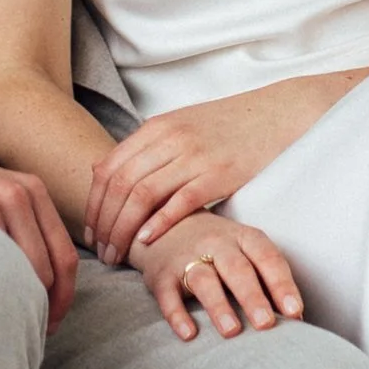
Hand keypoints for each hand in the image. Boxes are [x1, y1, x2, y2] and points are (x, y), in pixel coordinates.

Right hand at [0, 113, 77, 326]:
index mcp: (30, 191)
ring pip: (15, 276)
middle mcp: (14, 196)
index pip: (65, 258)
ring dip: (10, 307)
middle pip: (46, 273)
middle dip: (39, 310)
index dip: (63, 299)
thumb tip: (44, 286)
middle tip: (21, 333)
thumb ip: (21, 228)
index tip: (50, 323)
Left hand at [84, 74, 360, 266]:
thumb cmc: (228, 127)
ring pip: (142, 195)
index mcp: (156, 127)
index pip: (108, 170)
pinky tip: (148, 242)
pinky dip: (159, 223)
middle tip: (101, 254)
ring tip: (119, 256)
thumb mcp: (179, 126)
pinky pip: (180, 201)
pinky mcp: (219, 173)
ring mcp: (193, 155)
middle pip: (120, 186)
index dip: (93, 206)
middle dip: (104, 224)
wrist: (278, 113)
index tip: (90, 234)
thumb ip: (141, 149)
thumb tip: (98, 169)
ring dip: (124, 231)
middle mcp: (169, 138)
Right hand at [134, 211, 305, 343]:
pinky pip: (168, 295)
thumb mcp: (244, 250)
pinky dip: (177, 315)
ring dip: (218, 306)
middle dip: (252, 297)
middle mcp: (217, 243)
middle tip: (266, 325)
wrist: (165, 224)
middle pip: (237, 269)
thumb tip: (296, 320)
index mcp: (244, 238)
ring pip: (204, 280)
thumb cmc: (218, 248)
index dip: (282, 285)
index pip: (268, 259)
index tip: (294, 312)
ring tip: (232, 332)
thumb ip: (267, 279)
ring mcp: (187, 257)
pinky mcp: (161, 274)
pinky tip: (189, 334)